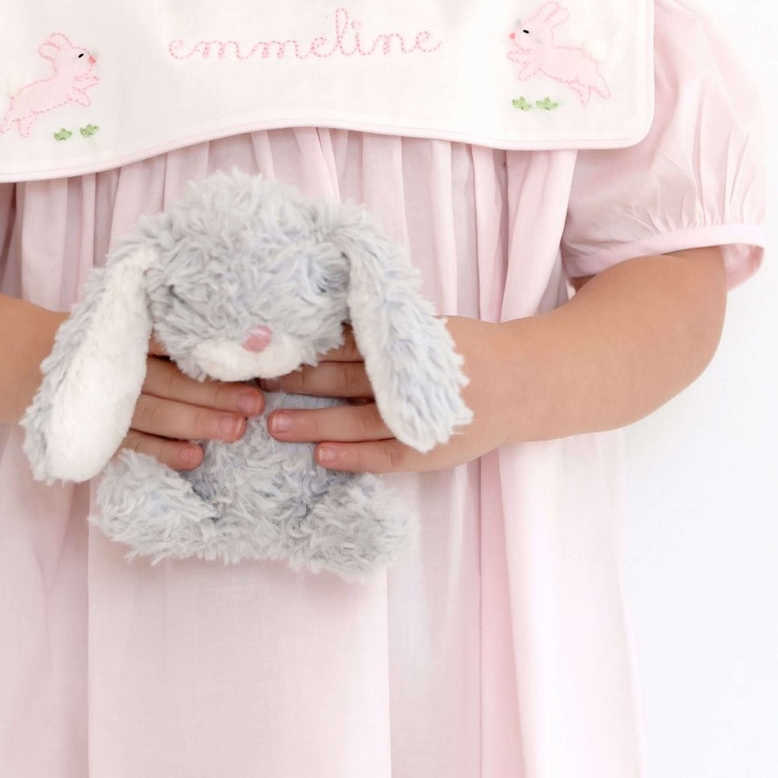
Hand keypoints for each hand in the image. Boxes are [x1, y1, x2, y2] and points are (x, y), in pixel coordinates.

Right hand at [119, 336, 265, 471]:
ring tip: (236, 429)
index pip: (172, 343)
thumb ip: (184, 336)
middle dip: (214, 395)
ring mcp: (110, 403)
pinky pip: (137, 446)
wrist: (73, 378)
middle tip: (253, 403)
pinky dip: (165, 453)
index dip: (210, 353)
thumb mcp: (147, 332)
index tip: (248, 360)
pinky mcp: (105, 435)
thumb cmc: (130, 353)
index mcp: (133, 335)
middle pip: (171, 381)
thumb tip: (248, 342)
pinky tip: (195, 457)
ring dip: (198, 423)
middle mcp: (120, 368)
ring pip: (157, 414)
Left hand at [258, 316, 517, 473]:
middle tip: (257, 383)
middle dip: (299, 382)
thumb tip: (323, 319)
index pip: (346, 343)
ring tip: (274, 425)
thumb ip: (381, 330)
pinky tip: (321, 457)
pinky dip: (350, 457)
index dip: (308, 347)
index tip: (271, 347)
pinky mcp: (425, 451)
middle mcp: (406, 380)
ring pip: (354, 420)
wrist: (521, 385)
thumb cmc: (464, 352)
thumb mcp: (424, 328)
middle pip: (342, 378)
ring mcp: (416, 419)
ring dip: (312, 423)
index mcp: (403, 345)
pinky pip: (381, 457)